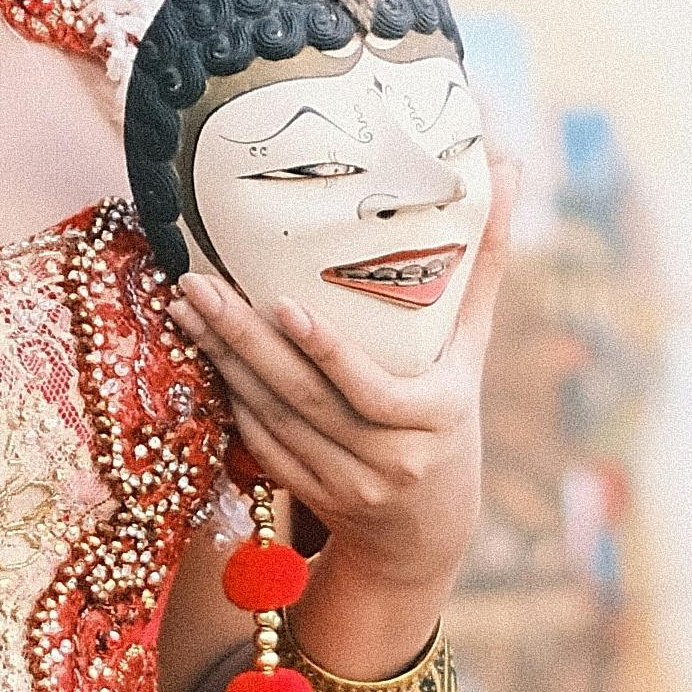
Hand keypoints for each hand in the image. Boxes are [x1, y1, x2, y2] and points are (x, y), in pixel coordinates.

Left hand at [174, 162, 515, 619]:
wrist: (428, 526)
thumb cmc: (452, 412)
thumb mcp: (472, 347)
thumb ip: (485, 263)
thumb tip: (505, 165)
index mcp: (434, 415)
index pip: (371, 388)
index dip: (328, 351)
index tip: (283, 304)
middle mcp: (389, 460)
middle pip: (303, 398)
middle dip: (243, 340)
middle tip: (197, 286)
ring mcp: (346, 484)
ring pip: (272, 420)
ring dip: (223, 363)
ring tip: (186, 308)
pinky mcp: (309, 497)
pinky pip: (260, 445)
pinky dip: (231, 401)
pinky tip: (203, 356)